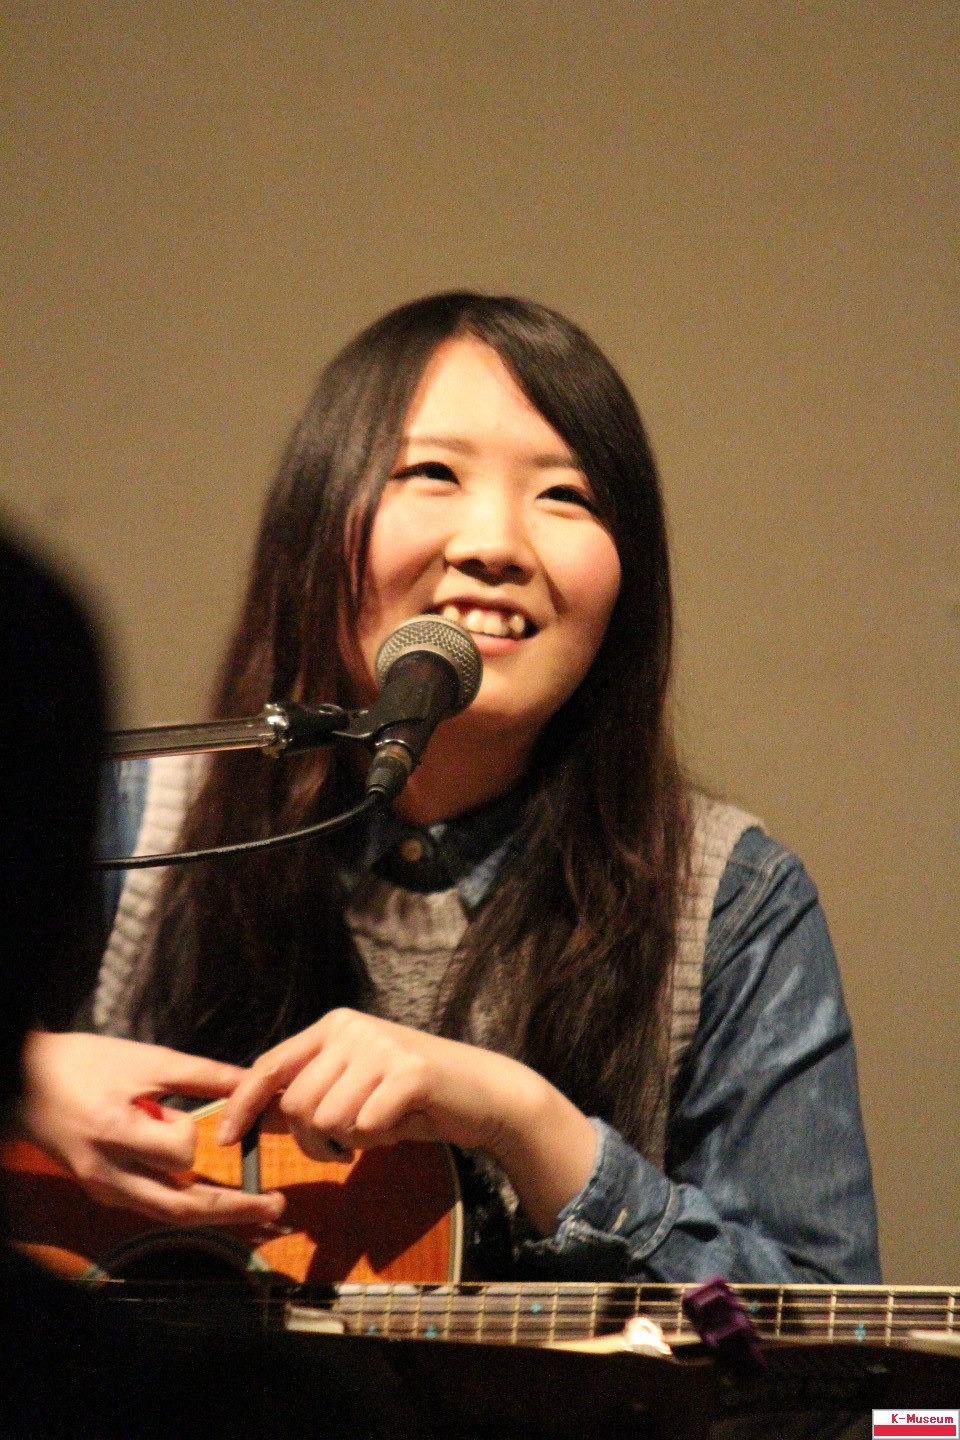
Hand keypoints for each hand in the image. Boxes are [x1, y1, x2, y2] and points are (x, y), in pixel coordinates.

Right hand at [19, 1031, 284, 1226]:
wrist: (26, 1084)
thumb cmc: (84, 1064)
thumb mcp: (145, 1059)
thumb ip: (201, 1074)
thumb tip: (252, 1081)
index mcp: (117, 1133)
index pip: (178, 1152)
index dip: (195, 1134)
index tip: (199, 1114)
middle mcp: (110, 1173)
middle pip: (181, 1208)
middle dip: (233, 1210)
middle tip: (276, 1207)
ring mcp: (105, 1189)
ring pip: (169, 1215)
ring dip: (214, 1212)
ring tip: (257, 1210)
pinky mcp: (103, 1191)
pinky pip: (152, 1206)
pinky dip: (186, 1204)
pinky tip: (216, 1199)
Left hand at [217, 1008, 596, 1233]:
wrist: (485, 1093)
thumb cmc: (414, 1097)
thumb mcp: (354, 1085)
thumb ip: (311, 1090)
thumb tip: (252, 1114)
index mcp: (333, 1026)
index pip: (269, 1066)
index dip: (241, 1104)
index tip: (226, 1139)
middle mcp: (352, 1028)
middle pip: (295, 1105)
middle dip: (313, 1141)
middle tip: (343, 1146)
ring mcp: (381, 1046)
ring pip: (327, 1121)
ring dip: (349, 1142)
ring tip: (379, 1128)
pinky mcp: (409, 1073)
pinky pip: (365, 1128)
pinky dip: (379, 1141)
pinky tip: (401, 1126)